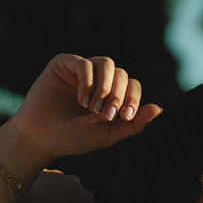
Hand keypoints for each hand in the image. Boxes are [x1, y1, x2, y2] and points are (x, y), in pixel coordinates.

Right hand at [5, 54, 160, 164]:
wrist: (42, 139)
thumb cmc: (73, 138)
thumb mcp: (110, 134)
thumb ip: (134, 123)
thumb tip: (159, 109)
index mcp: (110, 93)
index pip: (132, 85)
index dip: (133, 98)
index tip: (125, 116)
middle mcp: (97, 78)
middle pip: (122, 73)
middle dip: (118, 95)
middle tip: (106, 115)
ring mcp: (80, 70)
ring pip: (107, 63)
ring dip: (105, 86)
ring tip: (94, 107)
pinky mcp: (63, 63)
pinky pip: (85, 63)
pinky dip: (88, 82)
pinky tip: (82, 100)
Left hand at [18, 169, 93, 202]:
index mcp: (86, 199)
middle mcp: (74, 183)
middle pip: (67, 191)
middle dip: (59, 200)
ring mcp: (56, 174)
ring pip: (51, 183)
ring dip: (45, 191)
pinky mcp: (38, 171)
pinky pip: (36, 179)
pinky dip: (30, 187)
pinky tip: (22, 200)